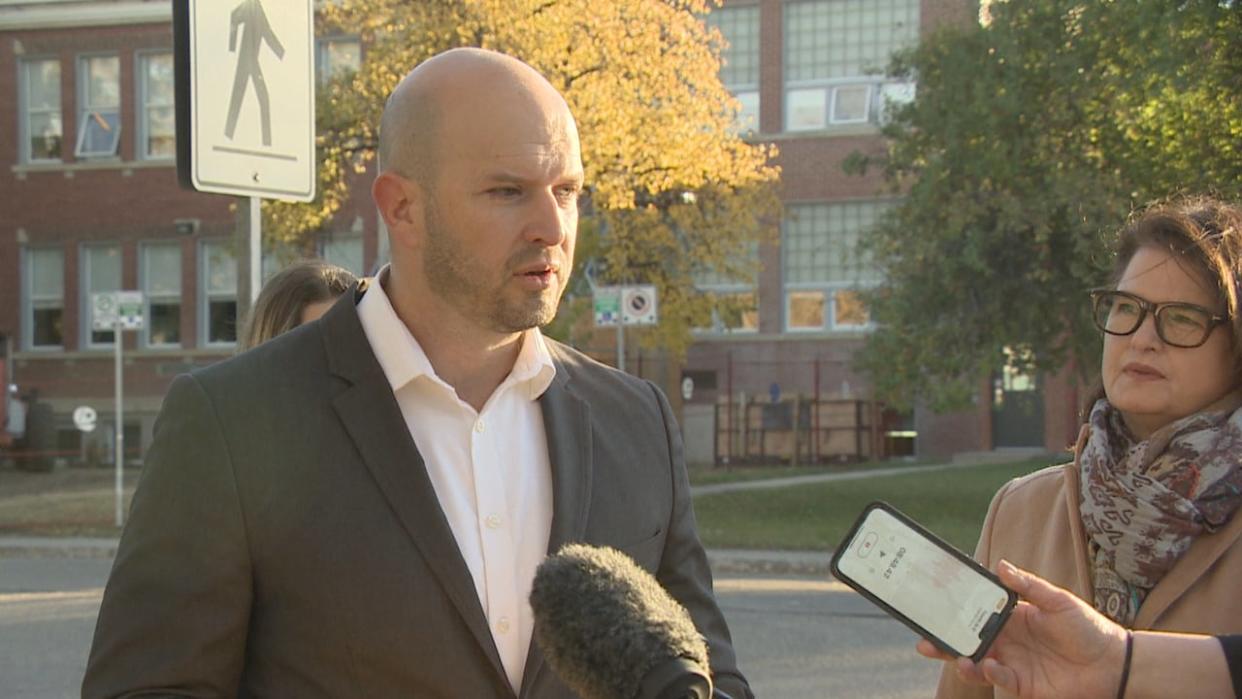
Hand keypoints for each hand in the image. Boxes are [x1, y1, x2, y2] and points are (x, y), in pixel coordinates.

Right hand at [916, 560, 1127, 698]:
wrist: (1114, 662)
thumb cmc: (1087, 627)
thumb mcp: (1057, 600)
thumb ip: (1028, 585)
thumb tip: (1000, 565)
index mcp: (1010, 618)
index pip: (974, 615)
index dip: (953, 613)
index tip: (932, 608)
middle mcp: (1006, 641)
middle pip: (967, 642)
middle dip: (944, 643)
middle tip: (924, 642)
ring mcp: (1012, 664)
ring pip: (976, 664)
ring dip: (963, 662)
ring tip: (960, 659)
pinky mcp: (1022, 685)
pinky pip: (999, 680)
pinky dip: (991, 674)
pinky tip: (990, 666)